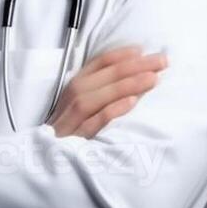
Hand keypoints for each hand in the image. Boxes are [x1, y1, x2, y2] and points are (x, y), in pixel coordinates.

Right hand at [47, 45, 166, 138]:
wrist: (45, 157)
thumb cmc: (69, 128)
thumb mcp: (82, 104)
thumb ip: (103, 89)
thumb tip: (136, 76)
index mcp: (75, 85)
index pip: (99, 63)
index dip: (122, 55)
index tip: (144, 50)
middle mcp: (73, 97)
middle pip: (105, 76)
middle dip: (135, 66)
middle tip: (162, 61)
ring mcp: (73, 117)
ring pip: (101, 95)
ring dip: (127, 84)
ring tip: (152, 79)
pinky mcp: (75, 138)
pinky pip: (95, 122)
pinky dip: (112, 110)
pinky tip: (132, 102)